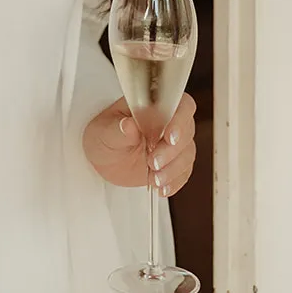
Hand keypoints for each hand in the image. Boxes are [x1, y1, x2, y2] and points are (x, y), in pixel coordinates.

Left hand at [82, 94, 196, 197]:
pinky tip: (162, 188)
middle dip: (172, 151)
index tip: (169, 137)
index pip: (179, 104)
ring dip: (173, 169)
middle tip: (152, 163)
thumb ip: (118, 129)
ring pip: (187, 153)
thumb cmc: (104, 135)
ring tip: (153, 179)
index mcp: (153, 103)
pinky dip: (175, 182)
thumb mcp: (104, 131)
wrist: (104, 157)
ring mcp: (172, 142)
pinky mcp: (174, 161)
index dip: (179, 119)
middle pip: (187, 131)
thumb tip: (129, 125)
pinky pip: (184, 172)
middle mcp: (168, 120)